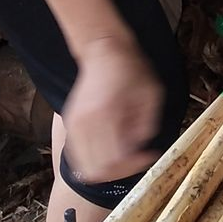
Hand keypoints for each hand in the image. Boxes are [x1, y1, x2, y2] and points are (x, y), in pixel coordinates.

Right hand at [63, 35, 162, 185]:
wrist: (103, 50)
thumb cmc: (130, 69)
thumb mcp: (152, 94)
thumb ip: (148, 125)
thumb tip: (140, 148)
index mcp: (105, 115)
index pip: (115, 160)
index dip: (135, 165)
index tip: (149, 155)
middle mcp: (84, 124)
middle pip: (97, 170)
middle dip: (120, 171)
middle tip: (136, 159)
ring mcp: (74, 126)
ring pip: (84, 168)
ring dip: (106, 168)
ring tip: (124, 155)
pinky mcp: (70, 125)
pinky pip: (78, 157)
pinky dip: (94, 161)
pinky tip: (109, 150)